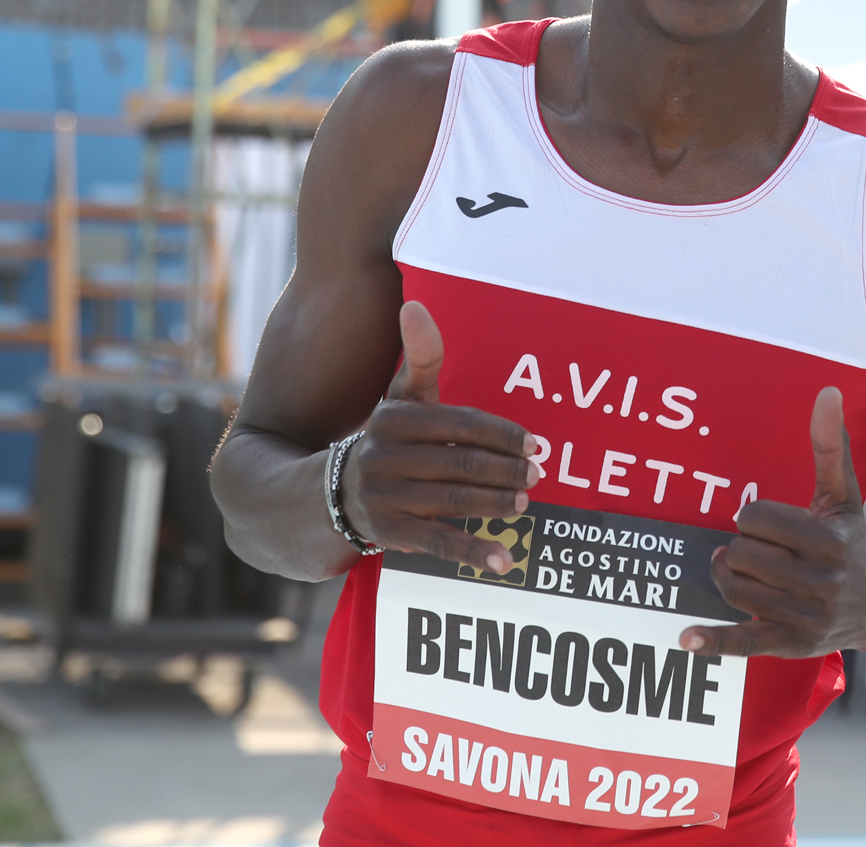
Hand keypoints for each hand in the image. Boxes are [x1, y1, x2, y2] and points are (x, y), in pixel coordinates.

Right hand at [342, 301, 537, 575]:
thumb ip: (421, 357)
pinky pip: (439, 543)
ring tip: (524, 503)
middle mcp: (384, 456)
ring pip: (454, 501)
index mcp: (394, 418)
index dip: (500, 434)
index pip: (459, 423)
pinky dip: (474, 552)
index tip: (533, 444)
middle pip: (461, 463)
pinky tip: (505, 561)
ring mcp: (385, 497)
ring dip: (496, 504)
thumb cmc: (388, 438)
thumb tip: (414, 305)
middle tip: (538, 474)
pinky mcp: (390, 534)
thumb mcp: (400, 398)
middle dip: (506, 470)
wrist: (327, 494)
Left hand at [679, 388, 865, 658]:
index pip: (755, 518)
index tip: (769, 526)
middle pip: (742, 554)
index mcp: (829, 540)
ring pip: (735, 589)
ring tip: (741, 570)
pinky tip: (686, 639)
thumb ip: (830, 445)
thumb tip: (828, 391)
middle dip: (743, 548)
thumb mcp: (842, 495)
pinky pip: (744, 641)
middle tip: (759, 551)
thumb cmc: (850, 542)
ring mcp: (807, 617)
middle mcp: (822, 582)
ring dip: (729, 577)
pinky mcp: (792, 645)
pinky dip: (714, 640)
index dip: (753, 518)